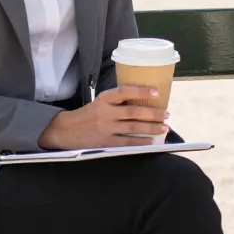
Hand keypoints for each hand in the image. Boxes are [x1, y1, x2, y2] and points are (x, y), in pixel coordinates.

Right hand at [37, 86, 168, 149]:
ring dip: (150, 127)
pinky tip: (151, 141)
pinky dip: (140, 142)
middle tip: (166, 113)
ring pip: (132, 127)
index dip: (141, 91)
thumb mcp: (100, 102)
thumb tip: (143, 101)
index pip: (124, 92)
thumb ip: (117, 101)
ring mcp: (105, 128)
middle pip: (133, 112)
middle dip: (152, 113)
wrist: (67, 130)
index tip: (156, 92)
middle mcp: (105, 112)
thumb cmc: (88, 114)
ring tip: (164, 127)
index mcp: (104, 99)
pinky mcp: (105, 142)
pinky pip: (126, 142)